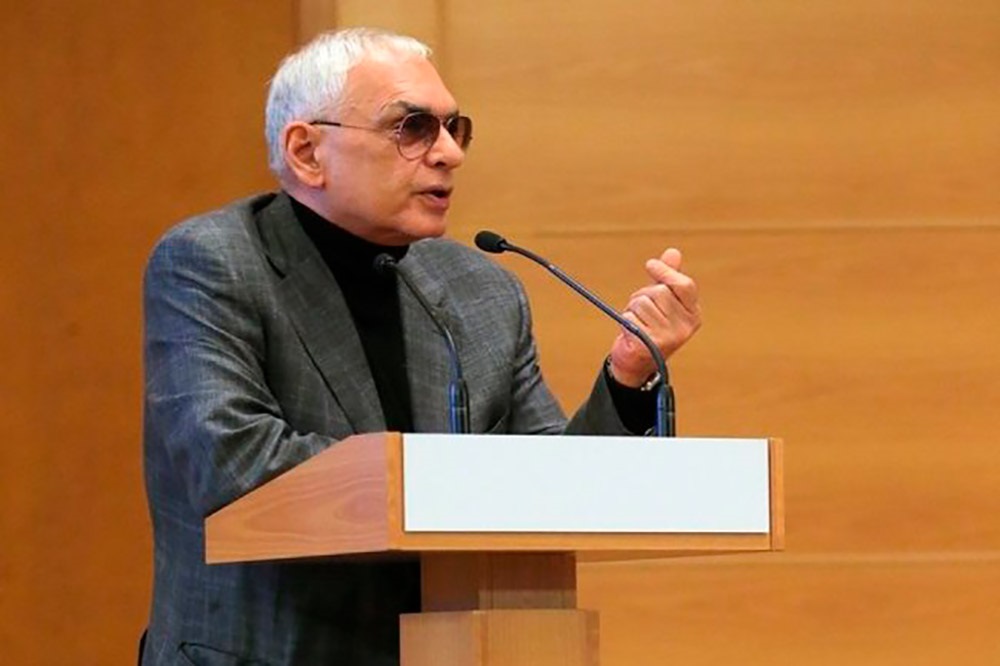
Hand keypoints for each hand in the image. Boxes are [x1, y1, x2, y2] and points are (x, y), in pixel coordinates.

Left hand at [608, 248, 701, 386]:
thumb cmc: (650, 327)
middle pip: (659, 292)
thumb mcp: (661, 301)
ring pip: (642, 303)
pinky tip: (631, 333)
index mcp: (692, 314)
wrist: (637, 363)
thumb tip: (673, 252)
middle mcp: (685, 327)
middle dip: (643, 295)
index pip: (684, 285)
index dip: (666, 272)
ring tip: (637, 322)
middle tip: (642, 311)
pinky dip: (625, 321)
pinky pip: (630, 317)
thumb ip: (668, 278)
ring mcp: (669, 336)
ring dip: (632, 309)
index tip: (651, 264)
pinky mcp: (649, 343)